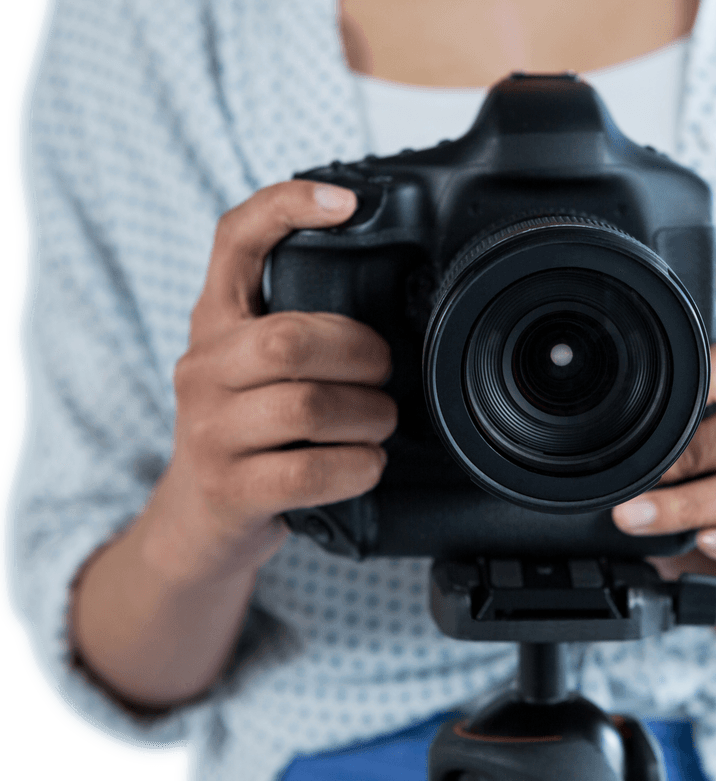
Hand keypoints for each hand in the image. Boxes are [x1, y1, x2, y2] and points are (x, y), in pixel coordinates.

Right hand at [149, 180, 396, 579]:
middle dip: (360, 355)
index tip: (346, 204)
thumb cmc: (253, 435)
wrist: (201, 522)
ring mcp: (208, 431)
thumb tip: (397, 304)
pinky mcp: (229, 489)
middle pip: (289, 339)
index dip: (286, 208)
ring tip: (380, 422)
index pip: (234, 241)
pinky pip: (308, 472)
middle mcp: (202, 368)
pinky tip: (367, 463)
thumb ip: (303, 330)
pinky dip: (357, 467)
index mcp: (215, 323)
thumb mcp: (258, 370)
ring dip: (368, 416)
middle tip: (384, 373)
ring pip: (305, 407)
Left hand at [612, 341, 715, 642]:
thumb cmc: (711, 520)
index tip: (656, 398)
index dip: (714, 371)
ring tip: (642, 520)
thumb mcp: (680, 479)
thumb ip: (658, 456)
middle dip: (689, 454)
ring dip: (695, 504)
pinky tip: (708, 544)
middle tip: (632, 483)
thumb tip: (596, 455)